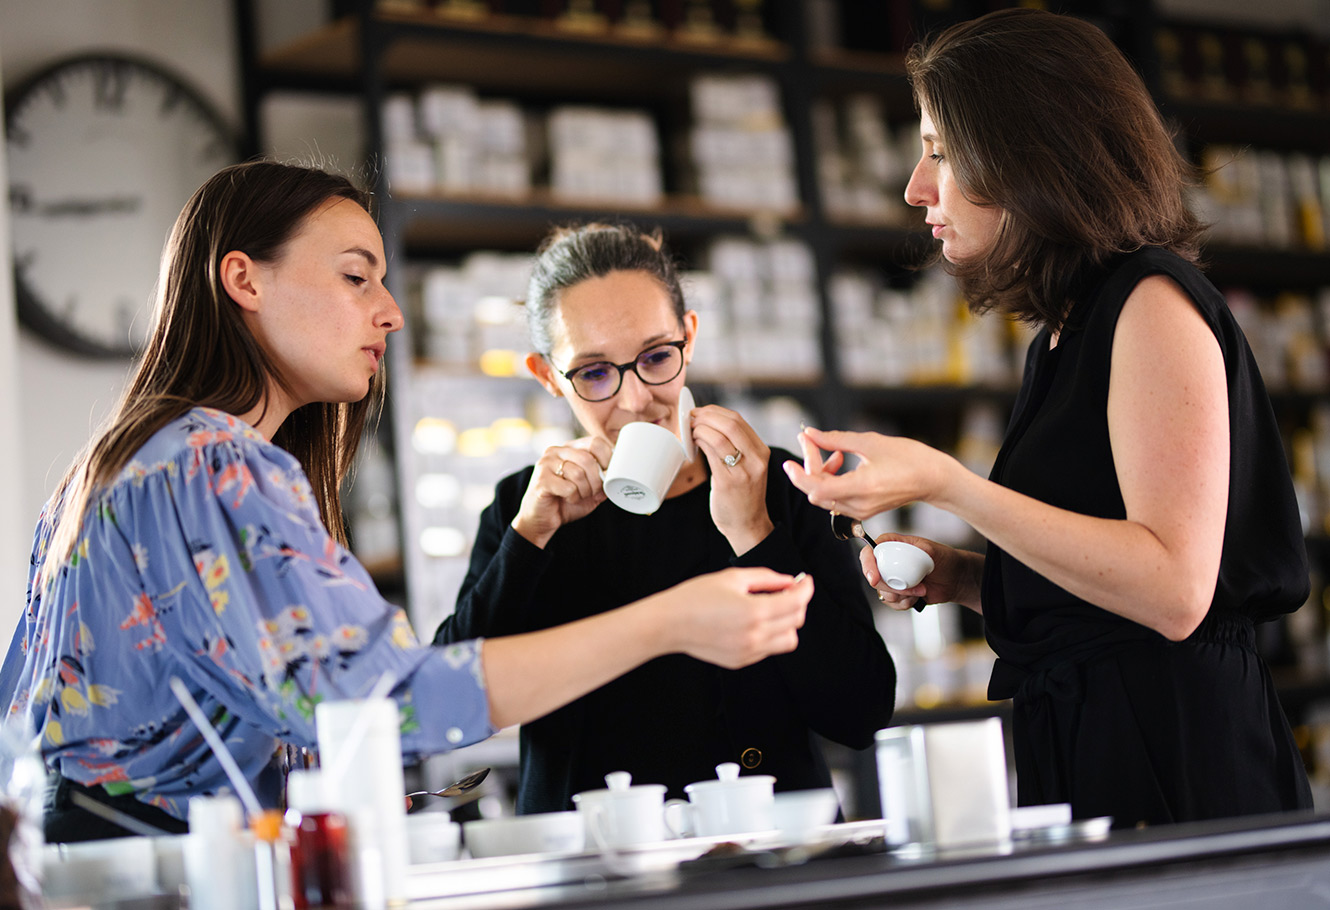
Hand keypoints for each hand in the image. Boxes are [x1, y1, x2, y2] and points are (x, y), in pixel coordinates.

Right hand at [511, 436, 613, 547]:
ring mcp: (546, 463)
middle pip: (588, 458)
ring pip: (579, 473)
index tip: (607, 474)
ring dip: (585, 491)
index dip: (607, 459)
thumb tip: (618, 473)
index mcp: (570, 448)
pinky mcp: (541, 479)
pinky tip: (567, 499)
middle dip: (597, 480)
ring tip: (579, 496)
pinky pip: (569, 487)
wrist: (541, 520)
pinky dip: (573, 497)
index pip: (595, 442)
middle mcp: (556, 451)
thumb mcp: (591, 490)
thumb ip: (603, 480)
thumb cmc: (566, 502)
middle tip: (593, 492)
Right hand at [663, 567, 810, 668]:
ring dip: (787, 623)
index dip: (806, 588)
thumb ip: (766, 578)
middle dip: (798, 603)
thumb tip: (788, 582)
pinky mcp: (742, 660)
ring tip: (772, 609)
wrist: (670, 623)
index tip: (804, 580)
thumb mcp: (732, 577)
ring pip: (788, 640)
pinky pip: (769, 649)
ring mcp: (749, 651)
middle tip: (788, 591)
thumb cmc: (695, 597)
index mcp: (754, 611)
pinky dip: (770, 635)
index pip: (796, 601)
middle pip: (796, 621)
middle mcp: (755, 635)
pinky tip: (755, 622)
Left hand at [690, 405, 773, 553]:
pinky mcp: (727, 482)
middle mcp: (756, 459)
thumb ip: (735, 446)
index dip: (715, 411)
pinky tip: (692, 444)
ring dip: (699, 429)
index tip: (700, 412)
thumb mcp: (748, 466)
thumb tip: (707, 422)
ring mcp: (742, 471)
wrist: (747, 524)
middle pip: (730, 424)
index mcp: (761, 451)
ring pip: (718, 437)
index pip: (738, 420)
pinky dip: (698, 443)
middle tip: (692, 418)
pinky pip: (710, 454)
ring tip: (691, 431)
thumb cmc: (743, 494)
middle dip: (706, 416)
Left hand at [783, 426, 954, 519]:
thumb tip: (809, 433)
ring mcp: (861, 511)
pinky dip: (830, 481)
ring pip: (824, 496)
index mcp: (862, 487)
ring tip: (833, 452)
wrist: (933, 479)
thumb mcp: (870, 442)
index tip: (788, 462)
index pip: (817, 489)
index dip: (799, 476)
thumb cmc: (909, 458)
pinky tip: (839, 462)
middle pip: (816, 492)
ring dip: (819, 474)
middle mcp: (859, 505)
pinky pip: (835, 499)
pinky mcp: (863, 511)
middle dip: (808, 467)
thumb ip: (836, 439)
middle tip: (810, 441)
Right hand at [859, 534, 972, 611]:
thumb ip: (911, 551)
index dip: (867, 565)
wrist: (954, 579)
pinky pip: (892, 603)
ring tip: (922, 589)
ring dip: (904, 595)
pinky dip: (906, 603)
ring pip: (883, 593)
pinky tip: (918, 597)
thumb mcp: (930, 550)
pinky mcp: (897, 593)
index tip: (874, 579)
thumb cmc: (944, 559)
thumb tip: (897, 557)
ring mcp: (891, 578)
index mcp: (892, 546)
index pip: (869, 552)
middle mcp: (887, 561)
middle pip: (874, 577)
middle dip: (893, 587)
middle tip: (915, 587)